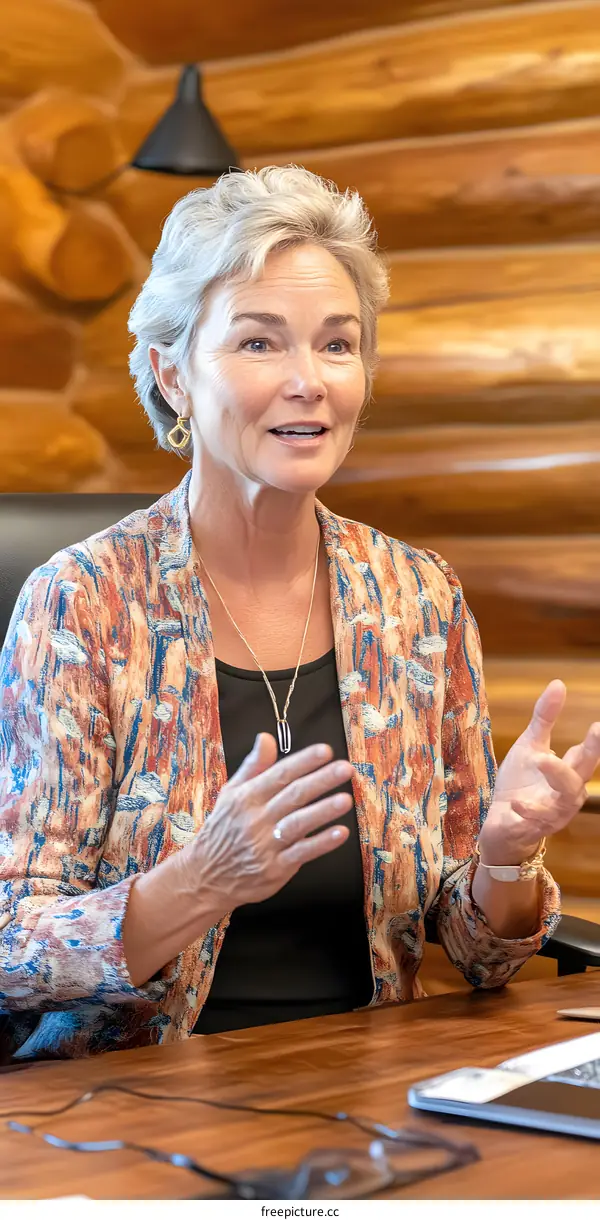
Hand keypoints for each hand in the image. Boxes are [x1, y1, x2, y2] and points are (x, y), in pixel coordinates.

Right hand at [181, 733, 352, 914]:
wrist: (206, 875)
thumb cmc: (223, 829)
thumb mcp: (231, 794)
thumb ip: (253, 766)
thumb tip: (266, 737)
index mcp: (247, 797)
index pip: (279, 774)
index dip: (303, 762)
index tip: (326, 751)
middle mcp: (257, 818)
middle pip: (293, 796)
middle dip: (321, 780)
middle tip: (345, 768)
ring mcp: (266, 845)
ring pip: (299, 824)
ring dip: (323, 811)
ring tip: (346, 800)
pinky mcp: (275, 868)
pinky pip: (302, 853)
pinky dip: (321, 843)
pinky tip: (340, 833)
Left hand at [478, 679, 599, 866]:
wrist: (499, 824)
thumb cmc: (521, 784)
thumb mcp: (530, 747)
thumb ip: (545, 719)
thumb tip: (559, 683)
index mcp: (568, 775)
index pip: (586, 757)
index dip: (596, 743)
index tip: (598, 726)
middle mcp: (564, 797)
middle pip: (579, 779)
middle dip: (586, 759)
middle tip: (587, 737)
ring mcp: (548, 816)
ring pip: (562, 803)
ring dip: (555, 780)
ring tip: (542, 759)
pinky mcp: (526, 830)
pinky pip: (531, 824)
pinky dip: (526, 814)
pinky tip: (516, 803)